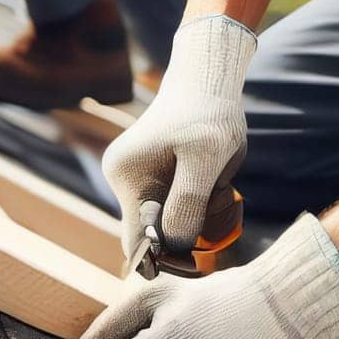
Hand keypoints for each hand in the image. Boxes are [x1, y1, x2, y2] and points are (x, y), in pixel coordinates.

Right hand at [101, 14, 256, 260]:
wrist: (207, 78)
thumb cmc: (208, 114)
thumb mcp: (206, 158)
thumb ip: (188, 202)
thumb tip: (173, 246)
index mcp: (128, 177)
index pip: (136, 243)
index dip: (165, 260)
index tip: (199, 258)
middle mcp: (122, 178)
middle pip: (150, 233)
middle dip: (183, 234)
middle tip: (216, 214)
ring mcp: (133, 174)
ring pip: (161, 218)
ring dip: (189, 216)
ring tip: (214, 189)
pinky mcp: (147, 171)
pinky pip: (167, 201)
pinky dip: (189, 202)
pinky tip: (208, 182)